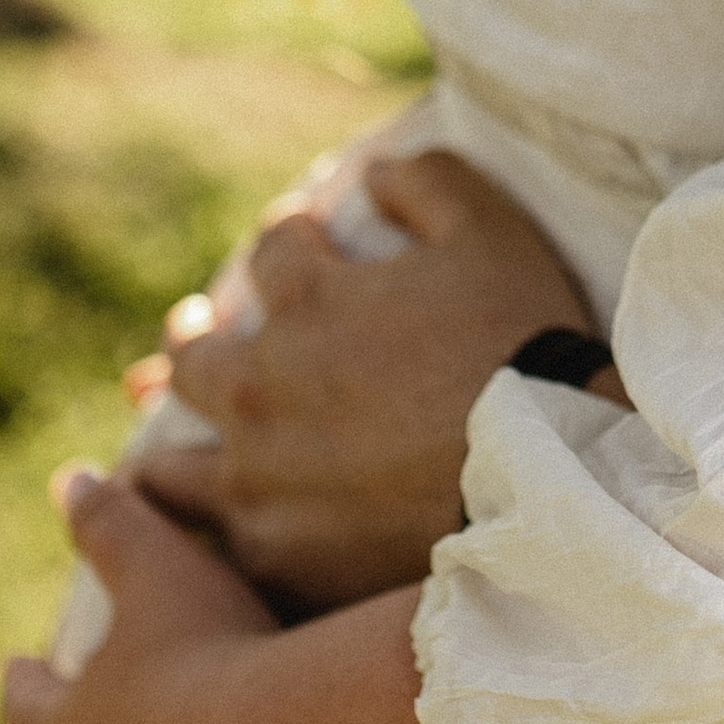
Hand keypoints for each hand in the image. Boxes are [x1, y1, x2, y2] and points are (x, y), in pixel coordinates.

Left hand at [135, 153, 593, 611]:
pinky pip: (214, 540)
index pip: (272, 250)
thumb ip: (428, 181)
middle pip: (192, 354)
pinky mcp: (277, 553)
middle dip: (195, 334)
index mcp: (307, 299)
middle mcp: (260, 386)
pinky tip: (213, 523)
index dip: (292, 238)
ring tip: (177, 444)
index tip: (304, 243)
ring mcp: (258, 477)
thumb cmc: (525, 347)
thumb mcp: (491, 231)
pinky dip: (213, 523)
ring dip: (176, 440)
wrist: (551, 479)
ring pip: (172, 463)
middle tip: (197, 332)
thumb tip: (376, 171)